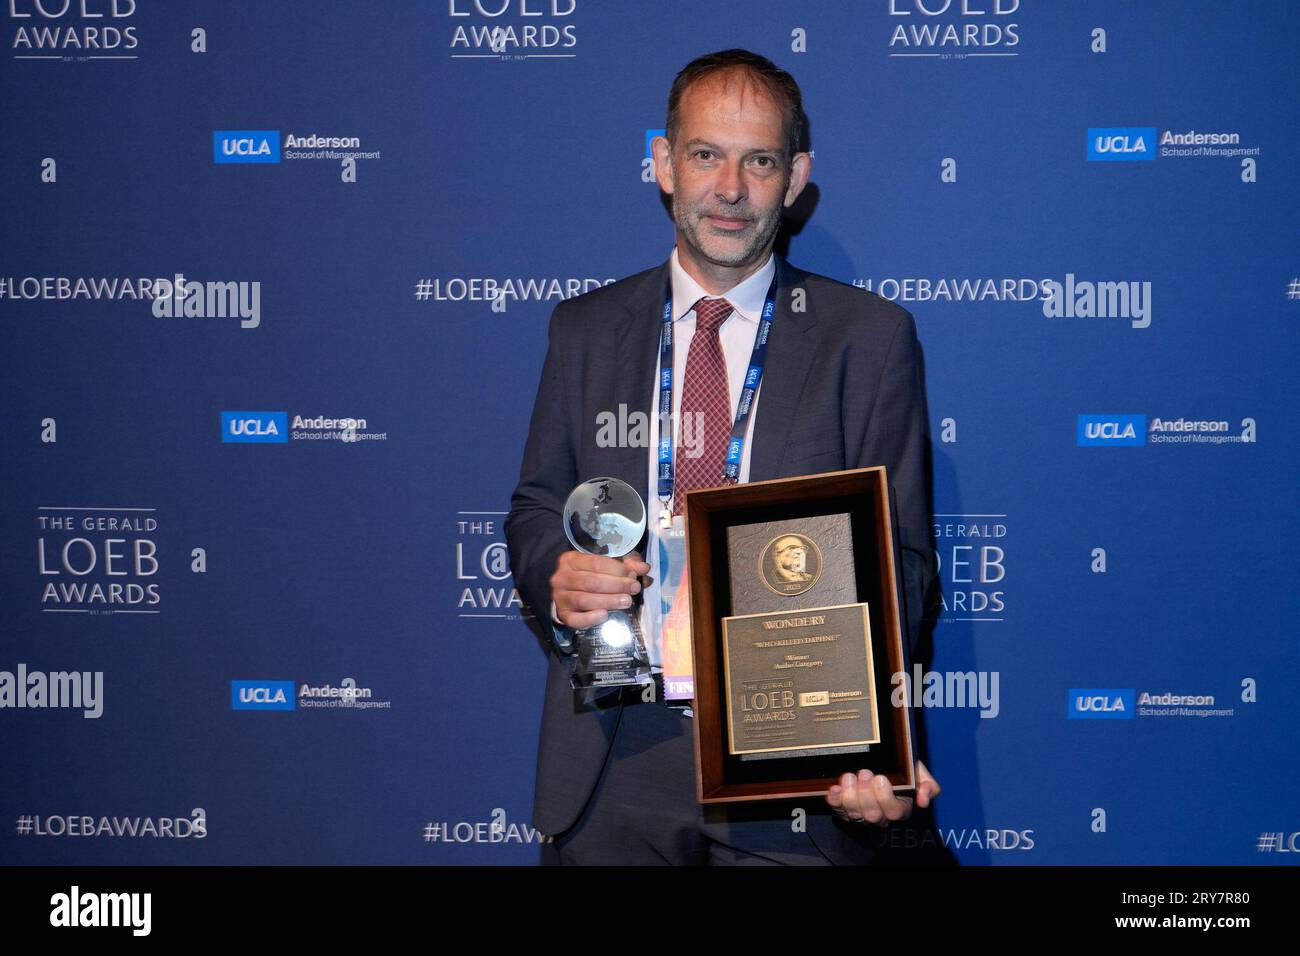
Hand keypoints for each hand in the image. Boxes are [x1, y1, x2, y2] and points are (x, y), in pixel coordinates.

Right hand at [550, 550, 648, 629]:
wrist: (572, 593)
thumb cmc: (593, 575)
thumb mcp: (609, 565)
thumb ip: (627, 564)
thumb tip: (644, 568)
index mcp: (571, 560)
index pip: (595, 562)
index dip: (617, 569)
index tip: (633, 575)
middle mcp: (561, 577)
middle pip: (590, 582)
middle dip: (616, 585)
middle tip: (634, 589)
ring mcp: (560, 597)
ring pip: (583, 600)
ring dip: (608, 601)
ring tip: (626, 601)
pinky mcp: (563, 615)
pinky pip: (575, 619)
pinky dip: (590, 618)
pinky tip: (605, 615)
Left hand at [824, 760, 939, 826]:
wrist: (876, 762)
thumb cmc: (899, 769)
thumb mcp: (917, 771)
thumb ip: (927, 784)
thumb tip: (923, 800)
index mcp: (899, 808)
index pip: (894, 812)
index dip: (886, 798)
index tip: (881, 778)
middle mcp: (879, 815)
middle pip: (872, 815)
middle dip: (866, 794)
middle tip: (864, 773)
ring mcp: (859, 813)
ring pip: (853, 813)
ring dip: (850, 795)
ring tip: (849, 776)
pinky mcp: (842, 808)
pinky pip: (836, 808)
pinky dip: (834, 798)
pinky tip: (834, 788)